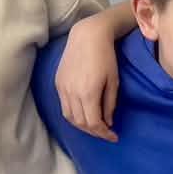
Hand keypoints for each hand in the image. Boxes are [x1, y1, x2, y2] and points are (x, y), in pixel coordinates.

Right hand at [56, 12, 124, 141]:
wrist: (88, 37)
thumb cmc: (106, 57)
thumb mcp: (113, 81)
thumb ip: (110, 104)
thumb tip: (108, 122)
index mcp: (88, 93)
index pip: (93, 123)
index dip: (104, 133)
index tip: (114, 137)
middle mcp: (72, 93)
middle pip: (80, 123)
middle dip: (94, 132)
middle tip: (106, 133)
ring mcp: (62, 88)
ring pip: (69, 117)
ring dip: (82, 125)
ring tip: (95, 126)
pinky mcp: (58, 83)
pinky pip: (64, 106)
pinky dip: (74, 114)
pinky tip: (84, 113)